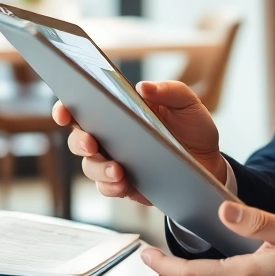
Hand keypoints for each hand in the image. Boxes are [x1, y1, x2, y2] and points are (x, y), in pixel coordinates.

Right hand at [52, 80, 226, 205]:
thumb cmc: (192, 127)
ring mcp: (114, 161)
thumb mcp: (187, 103)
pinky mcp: (124, 184)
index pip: (82, 106)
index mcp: (118, 110)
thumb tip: (143, 87)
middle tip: (91, 143)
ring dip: (99, 168)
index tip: (64, 111)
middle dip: (79, 141)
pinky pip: (107, 188)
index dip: (66, 108)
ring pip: (90, 166)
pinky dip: (111, 186)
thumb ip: (169, 90)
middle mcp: (110, 136)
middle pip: (78, 139)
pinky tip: (124, 182)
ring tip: (118, 170)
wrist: (210, 163)